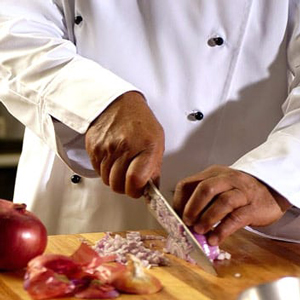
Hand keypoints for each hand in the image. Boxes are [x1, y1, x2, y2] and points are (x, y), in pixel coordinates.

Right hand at [85, 92, 164, 197]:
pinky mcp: (94, 148)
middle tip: (129, 180)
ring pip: (106, 180)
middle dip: (125, 187)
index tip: (138, 190)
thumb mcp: (156, 141)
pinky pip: (97, 170)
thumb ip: (154, 166)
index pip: (135, 180)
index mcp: (146, 146)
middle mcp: (125, 147)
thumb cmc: (140, 121)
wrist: (117, 103)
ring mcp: (107, 148)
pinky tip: (112, 159)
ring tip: (121, 165)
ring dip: (114, 178)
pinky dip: (104, 170)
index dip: (136, 190)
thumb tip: (152, 188)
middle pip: (118, 185)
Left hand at [173, 165, 291, 244]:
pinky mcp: (254, 207)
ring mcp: (242, 192)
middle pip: (206, 188)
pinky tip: (215, 239)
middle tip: (187, 222)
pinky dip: (223, 230)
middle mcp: (227, 179)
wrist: (270, 190)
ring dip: (208, 218)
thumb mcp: (218, 187)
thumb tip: (184, 222)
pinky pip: (237, 218)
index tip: (176, 216)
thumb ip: (203, 200)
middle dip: (193, 207)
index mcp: (213, 174)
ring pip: (223, 202)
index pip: (189, 183)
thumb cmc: (238, 191)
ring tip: (199, 232)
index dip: (180, 201)